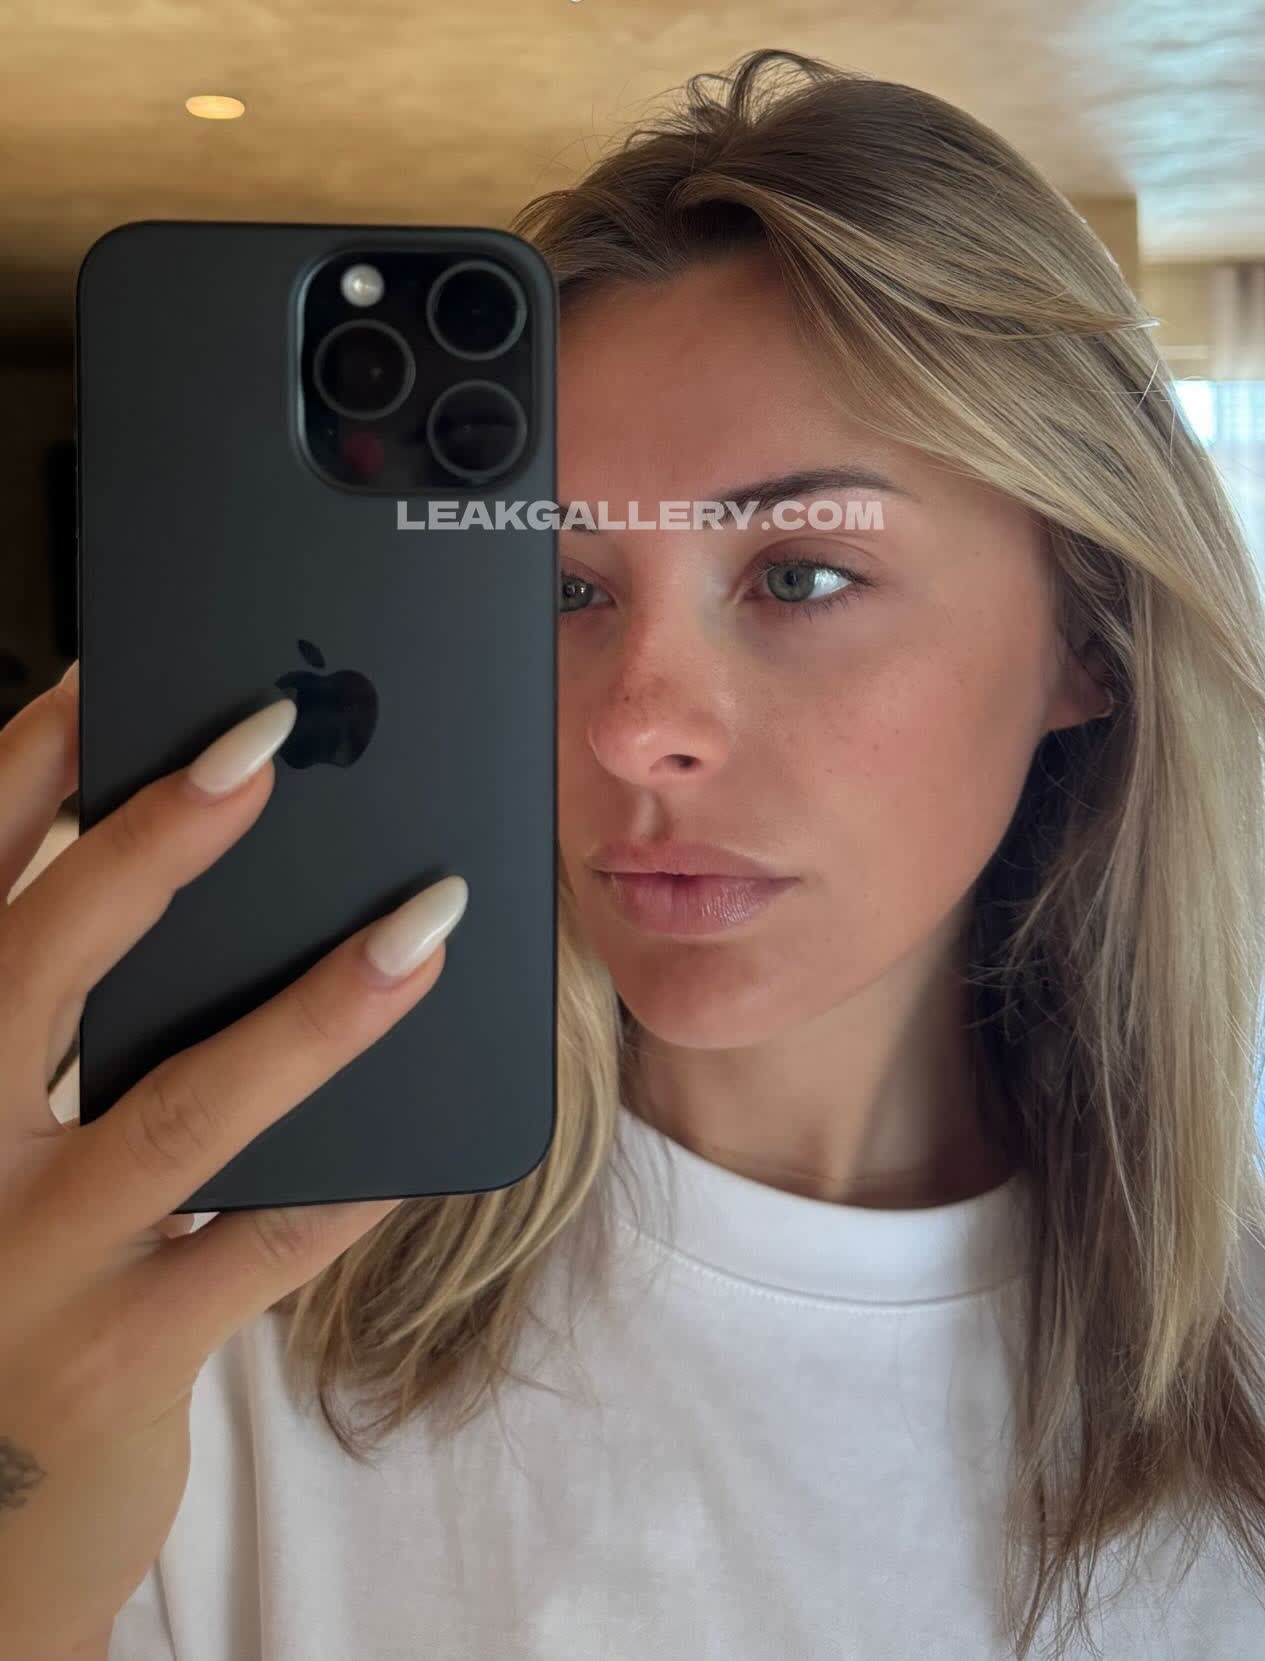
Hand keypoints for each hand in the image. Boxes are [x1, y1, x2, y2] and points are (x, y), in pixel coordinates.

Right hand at [0, 668, 465, 1659]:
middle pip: (34, 967)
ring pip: (173, 1116)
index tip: (109, 675)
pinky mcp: (112, 1367)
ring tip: (425, 922)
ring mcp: (21, 1270)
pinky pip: (262, 1249)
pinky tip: (442, 1106)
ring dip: (310, 1010)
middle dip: (150, 844)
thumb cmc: (6, 1263)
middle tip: (268, 741)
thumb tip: (178, 837)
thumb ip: (47, 1009)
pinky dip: (357, 1171)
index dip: (26, 775)